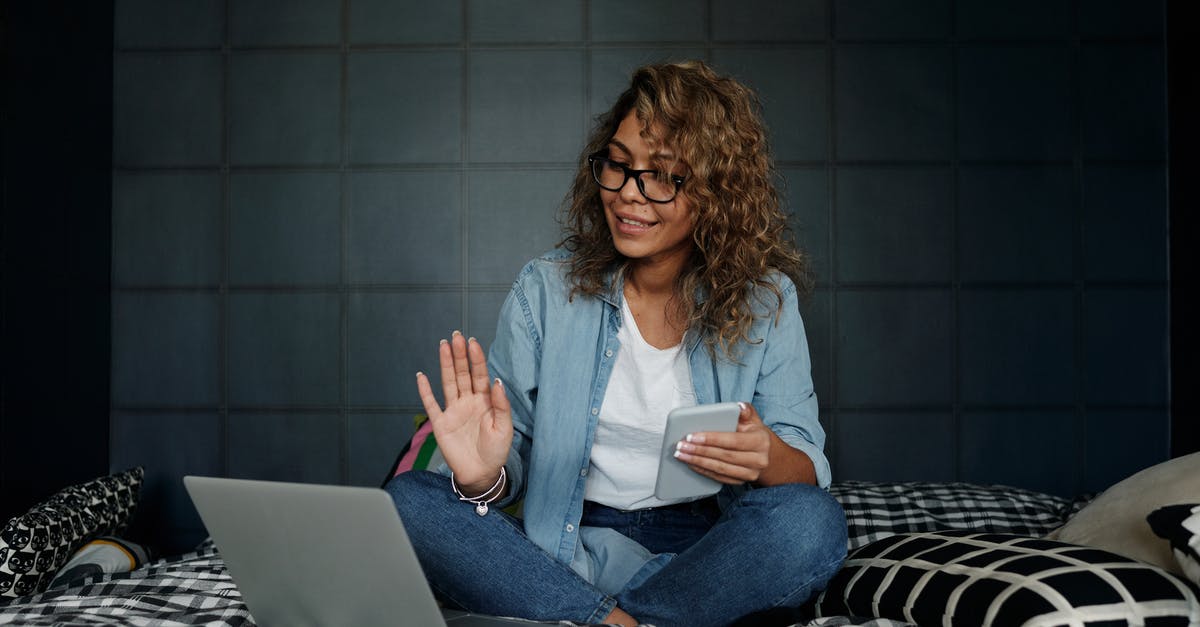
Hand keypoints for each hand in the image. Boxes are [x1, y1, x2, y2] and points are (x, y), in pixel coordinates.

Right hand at [415, 331, 512, 494]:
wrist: (481, 474)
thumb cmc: (496, 451)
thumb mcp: (504, 428)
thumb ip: (501, 405)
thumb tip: (497, 382)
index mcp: (485, 401)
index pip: (480, 375)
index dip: (476, 359)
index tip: (473, 342)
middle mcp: (468, 402)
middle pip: (462, 374)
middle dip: (460, 355)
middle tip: (456, 336)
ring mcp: (453, 411)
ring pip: (448, 383)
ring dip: (445, 365)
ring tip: (443, 345)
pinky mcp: (441, 424)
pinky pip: (431, 405)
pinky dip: (425, 391)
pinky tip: (421, 376)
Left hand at [672, 402, 771, 484]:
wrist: (767, 455)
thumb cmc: (754, 433)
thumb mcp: (753, 419)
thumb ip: (745, 411)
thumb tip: (738, 406)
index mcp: (760, 442)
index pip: (732, 441)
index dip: (711, 439)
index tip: (692, 436)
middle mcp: (758, 460)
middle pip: (724, 456)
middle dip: (699, 451)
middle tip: (681, 445)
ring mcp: (750, 474)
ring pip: (720, 469)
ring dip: (697, 462)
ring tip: (681, 455)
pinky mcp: (741, 482)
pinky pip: (719, 478)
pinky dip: (703, 471)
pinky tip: (690, 464)